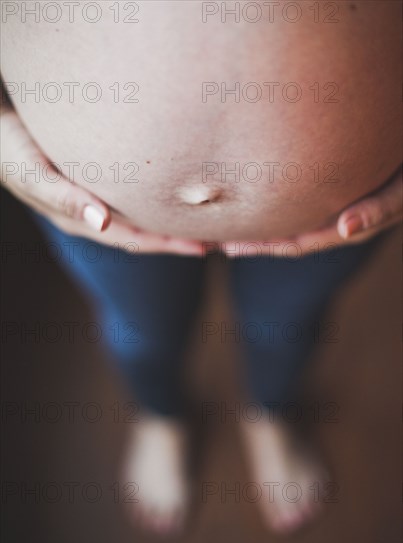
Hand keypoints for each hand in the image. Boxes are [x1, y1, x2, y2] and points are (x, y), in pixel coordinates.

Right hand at [0, 105, 202, 255]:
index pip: (134, 238)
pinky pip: (133, 204)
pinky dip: (156, 207)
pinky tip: (171, 203)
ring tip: (204, 227)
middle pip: (143, 236)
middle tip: (217, 242)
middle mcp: (92, 218)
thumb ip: (65, 198)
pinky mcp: (96, 188)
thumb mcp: (33, 173)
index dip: (168, 244)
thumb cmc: (11, 150)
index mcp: (81, 220)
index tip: (202, 246)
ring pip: (140, 222)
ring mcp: (94, 205)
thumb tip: (103, 222)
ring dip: (171, 226)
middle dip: (177, 240)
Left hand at [222, 167, 401, 257]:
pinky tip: (253, 199)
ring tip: (224, 226)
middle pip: (285, 239)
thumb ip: (379, 209)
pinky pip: (295, 206)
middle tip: (214, 240)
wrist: (402, 157)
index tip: (230, 245)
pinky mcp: (326, 195)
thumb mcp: (399, 192)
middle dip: (252, 241)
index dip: (263, 247)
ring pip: (287, 224)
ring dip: (257, 227)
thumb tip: (346, 228)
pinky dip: (271, 208)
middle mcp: (334, 223)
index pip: (297, 244)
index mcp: (345, 229)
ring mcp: (330, 210)